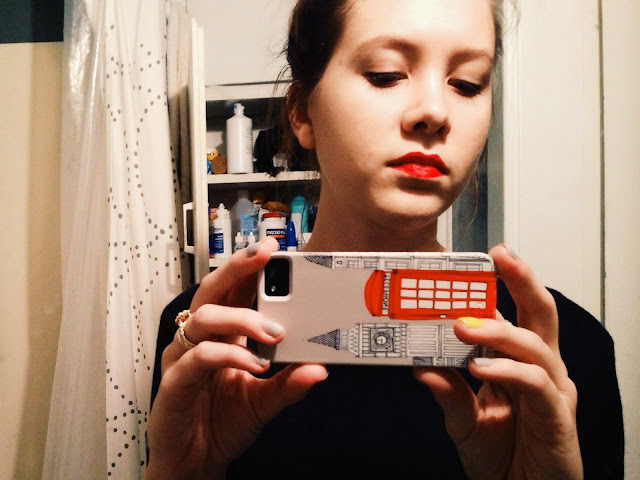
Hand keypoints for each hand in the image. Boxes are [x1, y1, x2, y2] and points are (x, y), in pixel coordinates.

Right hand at [146, 237, 327, 479]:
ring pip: (204, 318)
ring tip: (274, 332)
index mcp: (222, 335)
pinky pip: (199, 358)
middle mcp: (200, 340)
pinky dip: (230, 355)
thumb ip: (290, 385)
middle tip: (265, 256)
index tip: (273, 250)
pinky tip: (255, 364)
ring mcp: (184, 358)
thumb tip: (319, 368)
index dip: (248, 267)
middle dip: (237, 268)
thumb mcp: (265, 401)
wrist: (196, 461)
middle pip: (211, 290)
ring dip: (242, 318)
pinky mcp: (174, 382)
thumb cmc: (222, 422)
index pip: (232, 290)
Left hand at [414, 245, 582, 479]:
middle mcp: (539, 369)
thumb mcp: (463, 421)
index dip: (495, 289)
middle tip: (500, 256)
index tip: (471, 265)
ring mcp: (552, 390)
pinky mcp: (557, 416)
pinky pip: (536, 384)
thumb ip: (447, 393)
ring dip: (499, 331)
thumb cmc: (500, 458)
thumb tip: (420, 366)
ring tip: (463, 326)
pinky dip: (509, 370)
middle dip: (523, 280)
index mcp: (517, 363)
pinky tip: (481, 368)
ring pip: (536, 344)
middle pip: (540, 314)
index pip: (509, 316)